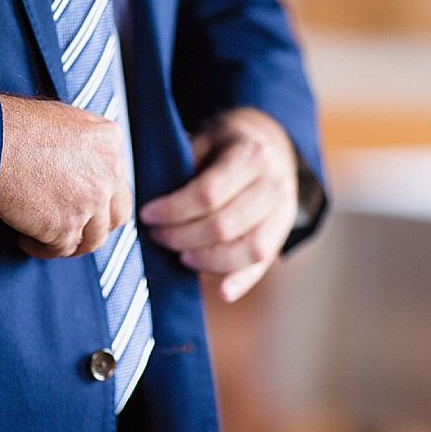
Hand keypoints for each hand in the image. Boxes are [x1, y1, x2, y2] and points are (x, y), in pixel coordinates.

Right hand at [0, 94, 132, 258]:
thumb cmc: (14, 126)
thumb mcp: (63, 119)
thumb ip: (84, 144)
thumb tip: (81, 165)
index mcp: (109, 141)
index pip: (117, 181)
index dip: (101, 198)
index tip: (85, 204)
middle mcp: (108, 172)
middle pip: (116, 215)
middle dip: (96, 227)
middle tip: (75, 228)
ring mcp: (90, 201)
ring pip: (92, 239)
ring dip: (71, 243)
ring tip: (48, 237)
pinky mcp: (66, 226)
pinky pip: (61, 250)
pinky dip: (43, 249)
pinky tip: (28, 239)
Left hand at [140, 107, 298, 302]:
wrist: (272, 145)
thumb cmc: (227, 146)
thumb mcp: (206, 139)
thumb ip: (185, 165)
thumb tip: (153, 196)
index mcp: (251, 156)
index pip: (207, 193)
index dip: (173, 210)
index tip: (147, 216)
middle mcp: (273, 185)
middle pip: (225, 225)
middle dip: (183, 237)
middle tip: (158, 236)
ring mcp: (283, 212)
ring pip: (248, 249)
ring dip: (208, 260)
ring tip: (181, 257)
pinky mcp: (282, 234)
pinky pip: (264, 264)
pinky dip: (243, 281)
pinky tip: (223, 292)